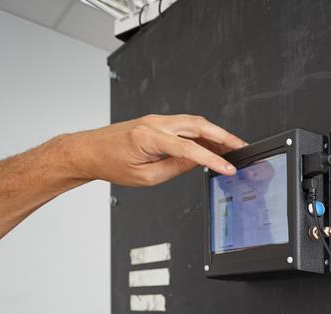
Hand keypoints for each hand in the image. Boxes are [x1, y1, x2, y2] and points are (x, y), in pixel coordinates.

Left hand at [60, 114, 245, 186]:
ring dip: (216, 133)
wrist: (88, 150)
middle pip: (198, 126)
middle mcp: (154, 123)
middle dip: (224, 137)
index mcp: (148, 138)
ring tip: (233, 147)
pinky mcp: (158, 122)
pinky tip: (213, 144)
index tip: (228, 168)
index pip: (189, 149)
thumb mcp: (146, 177)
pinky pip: (186, 125)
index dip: (212, 159)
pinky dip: (203, 133)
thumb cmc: (110, 163)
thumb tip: (198, 163)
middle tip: (242, 148)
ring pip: (195, 123)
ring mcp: (156, 120)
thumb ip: (175, 168)